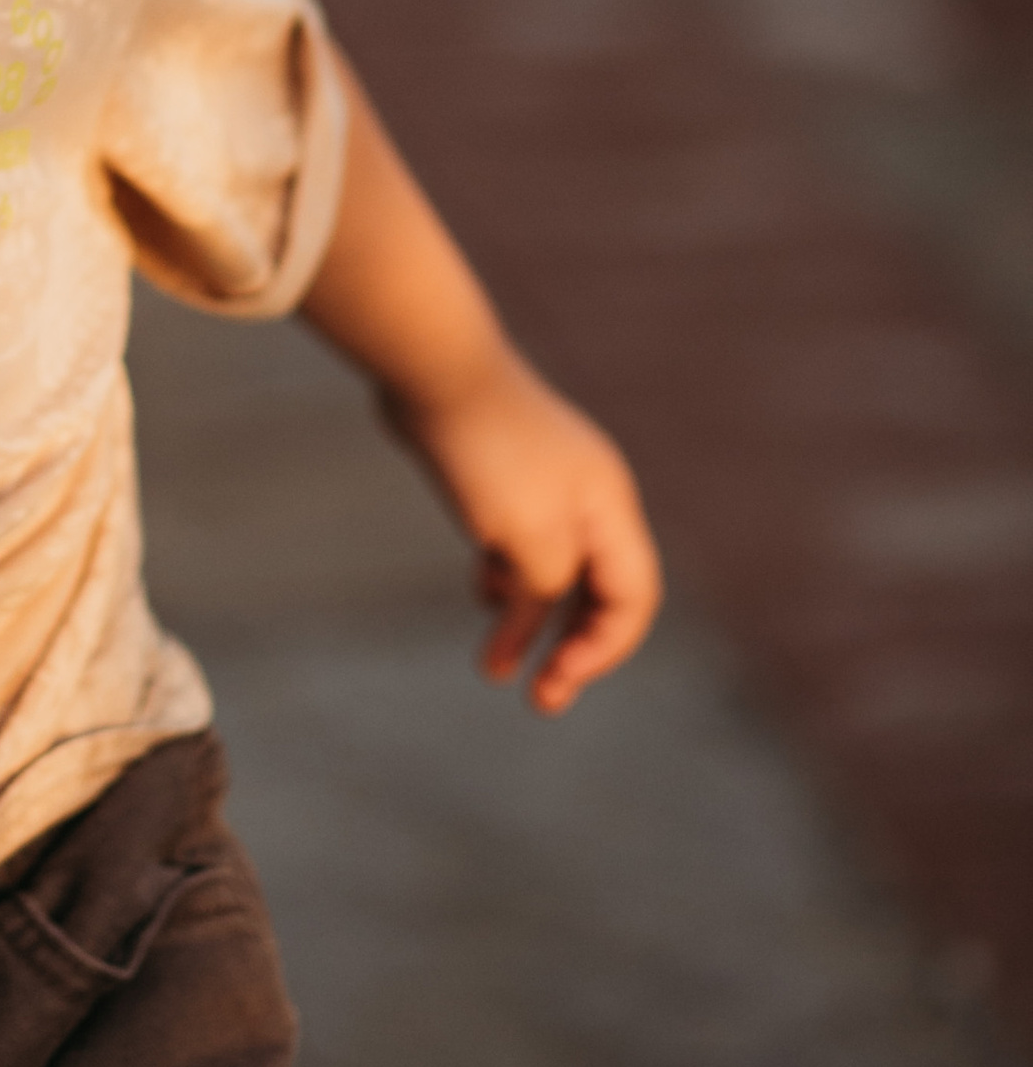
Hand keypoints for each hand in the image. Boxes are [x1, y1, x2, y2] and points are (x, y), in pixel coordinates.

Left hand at [387, 345, 661, 713]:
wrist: (432, 366)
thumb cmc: (486, 452)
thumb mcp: (530, 540)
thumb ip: (549, 588)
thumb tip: (534, 607)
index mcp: (609, 507)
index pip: (634, 598)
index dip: (605, 650)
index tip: (559, 681)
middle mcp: (588, 496)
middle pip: (598, 590)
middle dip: (573, 649)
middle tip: (542, 700)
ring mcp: (544, 483)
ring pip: (550, 571)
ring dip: (528, 622)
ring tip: (492, 669)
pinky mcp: (502, 475)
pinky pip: (517, 543)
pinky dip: (504, 578)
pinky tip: (481, 595)